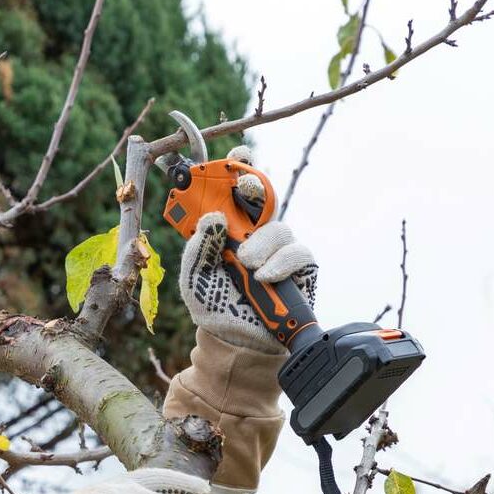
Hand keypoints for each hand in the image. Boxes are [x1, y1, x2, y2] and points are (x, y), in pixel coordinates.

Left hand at [178, 146, 318, 353]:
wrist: (235, 341)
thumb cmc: (213, 304)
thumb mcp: (194, 276)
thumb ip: (198, 247)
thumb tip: (214, 218)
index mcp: (226, 230)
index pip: (233, 192)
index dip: (237, 168)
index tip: (236, 152)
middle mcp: (254, 233)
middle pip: (263, 199)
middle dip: (255, 188)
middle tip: (244, 188)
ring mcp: (278, 249)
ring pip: (279, 228)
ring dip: (260, 244)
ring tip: (245, 264)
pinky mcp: (300, 267)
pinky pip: (298, 252)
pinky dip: (280, 262)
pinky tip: (263, 277)